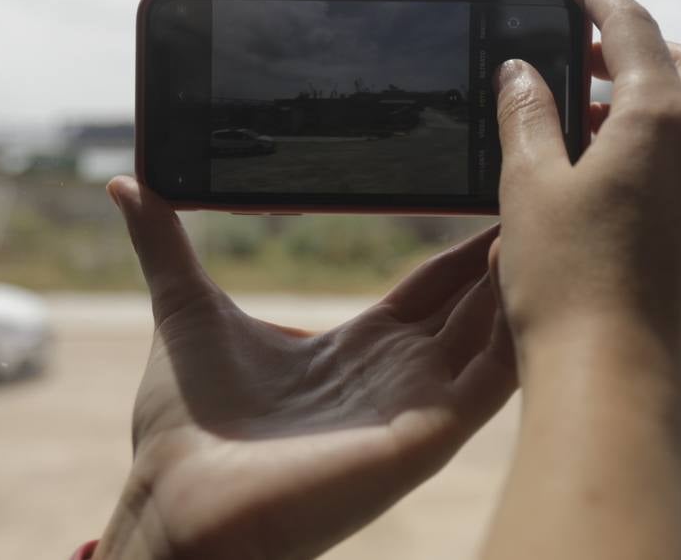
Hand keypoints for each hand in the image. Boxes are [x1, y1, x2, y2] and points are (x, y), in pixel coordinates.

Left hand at [96, 178, 513, 559]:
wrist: (176, 501)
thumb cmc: (185, 425)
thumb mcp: (186, 308)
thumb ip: (166, 243)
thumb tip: (128, 181)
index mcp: (362, 348)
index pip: (435, 287)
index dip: (468, 245)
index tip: (495, 196)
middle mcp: (400, 375)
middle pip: (474, 302)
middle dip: (509, 251)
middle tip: (548, 191)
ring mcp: (418, 404)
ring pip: (491, 331)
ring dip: (520, 280)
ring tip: (553, 219)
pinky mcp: (424, 434)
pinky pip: (489, 378)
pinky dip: (514, 330)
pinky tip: (534, 281)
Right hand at [492, 0, 680, 402]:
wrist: (625, 397)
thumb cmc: (567, 287)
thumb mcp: (529, 189)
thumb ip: (527, 118)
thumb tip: (521, 72)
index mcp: (662, 121)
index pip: (634, 29)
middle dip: (646, 51)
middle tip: (592, 61)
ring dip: (661, 116)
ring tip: (599, 138)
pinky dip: (676, 176)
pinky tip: (631, 211)